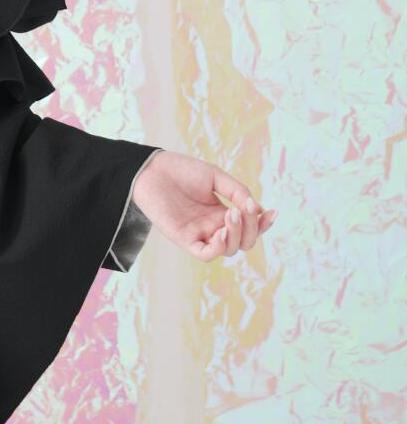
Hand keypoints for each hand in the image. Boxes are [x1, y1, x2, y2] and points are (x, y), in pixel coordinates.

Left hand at [131, 150, 277, 262]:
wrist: (152, 169)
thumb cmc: (181, 170)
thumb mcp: (216, 177)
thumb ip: (238, 192)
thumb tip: (258, 209)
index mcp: (221, 213)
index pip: (248, 227)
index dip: (263, 224)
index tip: (271, 212)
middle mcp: (212, 226)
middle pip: (243, 241)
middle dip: (252, 228)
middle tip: (246, 209)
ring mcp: (198, 233)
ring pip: (228, 249)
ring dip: (237, 235)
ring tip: (232, 214)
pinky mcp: (183, 238)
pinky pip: (206, 254)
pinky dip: (219, 247)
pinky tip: (221, 230)